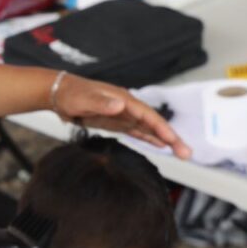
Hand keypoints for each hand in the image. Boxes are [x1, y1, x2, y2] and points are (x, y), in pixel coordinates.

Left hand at [54, 73, 191, 159]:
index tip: (173, 141)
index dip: (161, 128)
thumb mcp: (84, 99)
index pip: (148, 116)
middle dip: (171, 138)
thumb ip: (102, 103)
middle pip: (154, 124)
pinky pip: (137, 132)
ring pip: (149, 129)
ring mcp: (123, 115)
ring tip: (182, 153)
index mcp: (123, 99)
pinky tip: (161, 145)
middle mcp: (127, 107)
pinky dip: (150, 138)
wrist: (59, 94)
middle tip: (187, 153)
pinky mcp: (116, 122)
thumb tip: (121, 104)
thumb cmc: (71, 94)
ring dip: (165, 140)